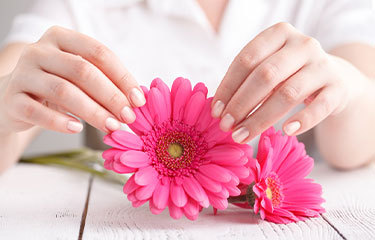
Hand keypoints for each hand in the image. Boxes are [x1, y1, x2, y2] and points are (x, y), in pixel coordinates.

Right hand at [0, 26, 145, 133]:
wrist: (15, 98)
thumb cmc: (57, 85)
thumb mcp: (79, 76)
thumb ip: (103, 80)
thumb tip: (136, 100)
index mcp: (61, 38)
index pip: (99, 52)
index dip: (122, 77)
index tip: (139, 99)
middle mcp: (39, 51)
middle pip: (83, 71)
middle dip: (111, 96)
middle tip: (128, 117)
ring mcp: (23, 73)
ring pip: (63, 92)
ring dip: (93, 112)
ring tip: (111, 126)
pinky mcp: (12, 99)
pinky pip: (38, 112)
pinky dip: (60, 122)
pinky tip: (77, 128)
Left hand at [212, 22, 364, 142]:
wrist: (334, 79)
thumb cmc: (289, 75)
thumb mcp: (268, 69)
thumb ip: (246, 81)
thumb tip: (218, 109)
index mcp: (279, 34)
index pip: (247, 59)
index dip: (228, 86)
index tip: (216, 111)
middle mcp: (302, 45)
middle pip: (265, 76)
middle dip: (241, 104)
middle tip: (226, 126)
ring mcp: (323, 65)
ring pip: (287, 93)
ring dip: (260, 118)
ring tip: (242, 136)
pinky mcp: (338, 88)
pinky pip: (319, 107)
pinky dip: (302, 121)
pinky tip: (286, 132)